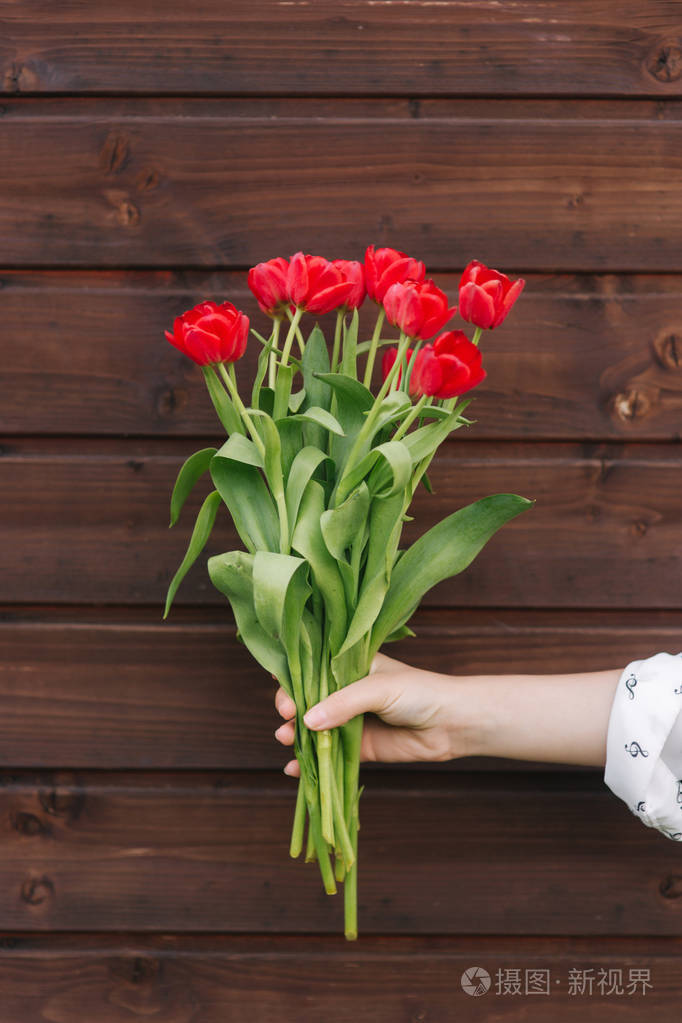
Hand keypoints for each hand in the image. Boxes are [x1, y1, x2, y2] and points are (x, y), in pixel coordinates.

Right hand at [274, 651, 480, 776]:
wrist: (452, 723)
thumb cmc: (418, 692)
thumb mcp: (377, 688)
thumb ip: (342, 703)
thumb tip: (307, 721)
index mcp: (350, 666)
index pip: (312, 669)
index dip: (294, 679)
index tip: (283, 689)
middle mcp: (346, 692)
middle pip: (308, 699)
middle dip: (291, 708)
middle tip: (286, 717)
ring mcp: (351, 721)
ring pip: (314, 728)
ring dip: (295, 735)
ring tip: (286, 740)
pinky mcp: (359, 748)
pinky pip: (328, 756)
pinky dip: (310, 764)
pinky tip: (293, 769)